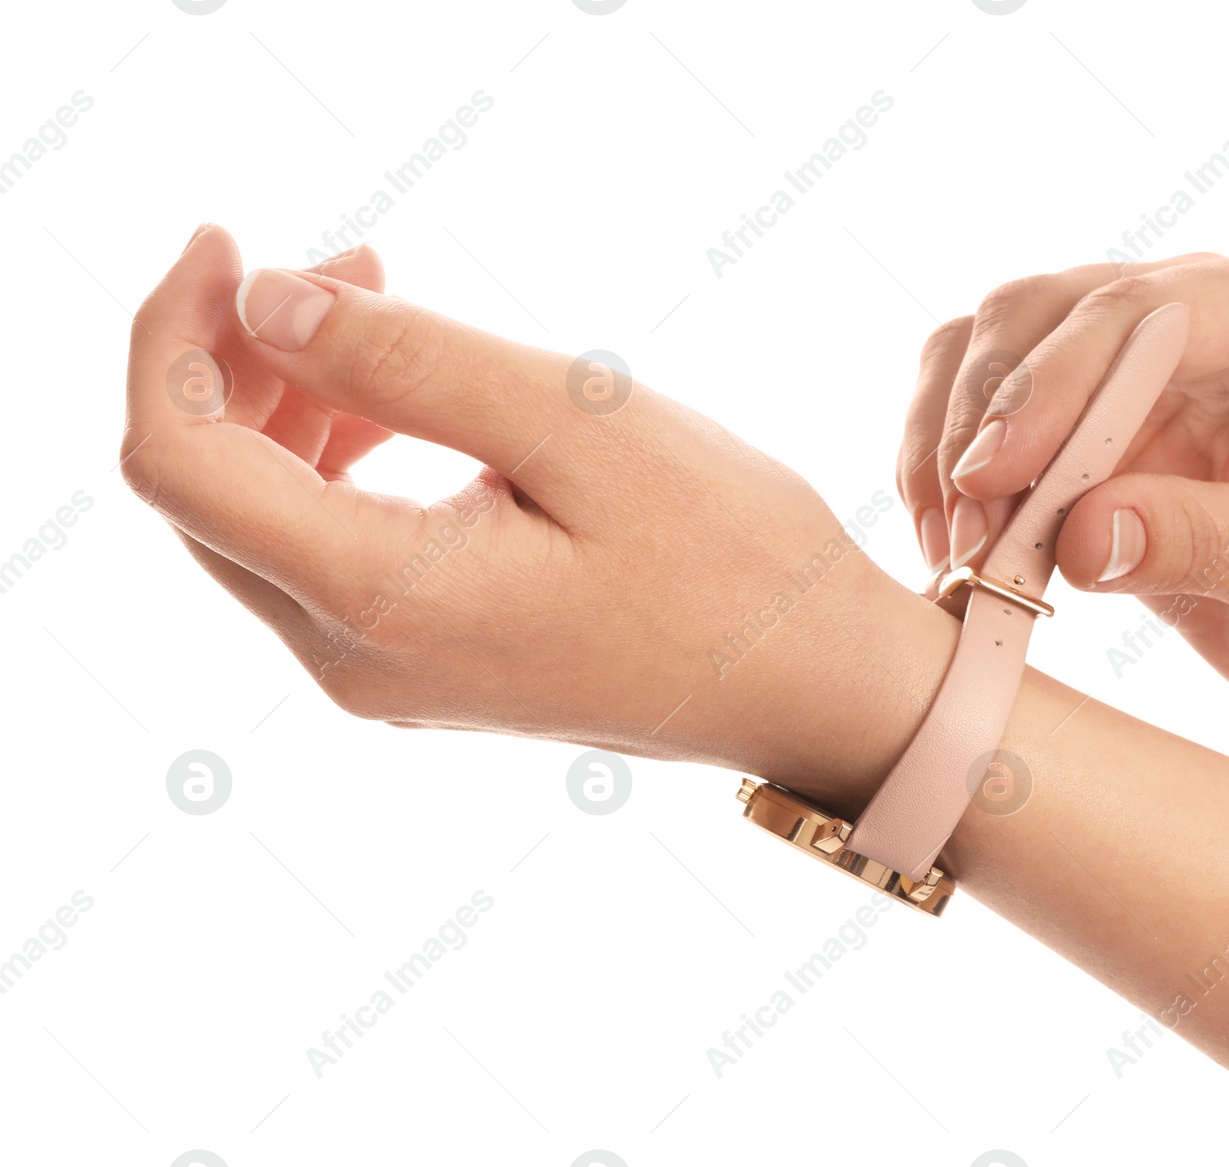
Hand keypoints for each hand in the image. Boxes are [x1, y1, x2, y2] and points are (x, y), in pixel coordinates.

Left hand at [122, 226, 953, 809]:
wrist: (811, 682)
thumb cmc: (730, 555)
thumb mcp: (576, 423)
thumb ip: (407, 360)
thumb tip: (267, 302)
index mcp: (380, 601)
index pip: (178, 460)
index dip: (173, 333)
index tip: (239, 244)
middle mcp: (353, 659)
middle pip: (208, 490)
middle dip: (239, 357)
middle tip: (351, 260)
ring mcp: (383, 676)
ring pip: (262, 519)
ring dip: (291, 402)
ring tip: (383, 308)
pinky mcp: (422, 667)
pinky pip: (325, 551)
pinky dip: (335, 460)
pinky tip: (404, 406)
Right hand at [898, 246, 1228, 717]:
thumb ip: (1201, 541)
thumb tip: (1076, 539)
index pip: (1138, 312)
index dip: (1050, 385)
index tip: (992, 478)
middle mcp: (1194, 307)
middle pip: (1037, 314)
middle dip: (983, 423)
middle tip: (968, 539)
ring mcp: (1126, 359)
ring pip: (985, 350)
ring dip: (944, 446)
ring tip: (953, 550)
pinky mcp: (1078, 420)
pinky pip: (976, 414)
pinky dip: (941, 473)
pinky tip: (952, 547)